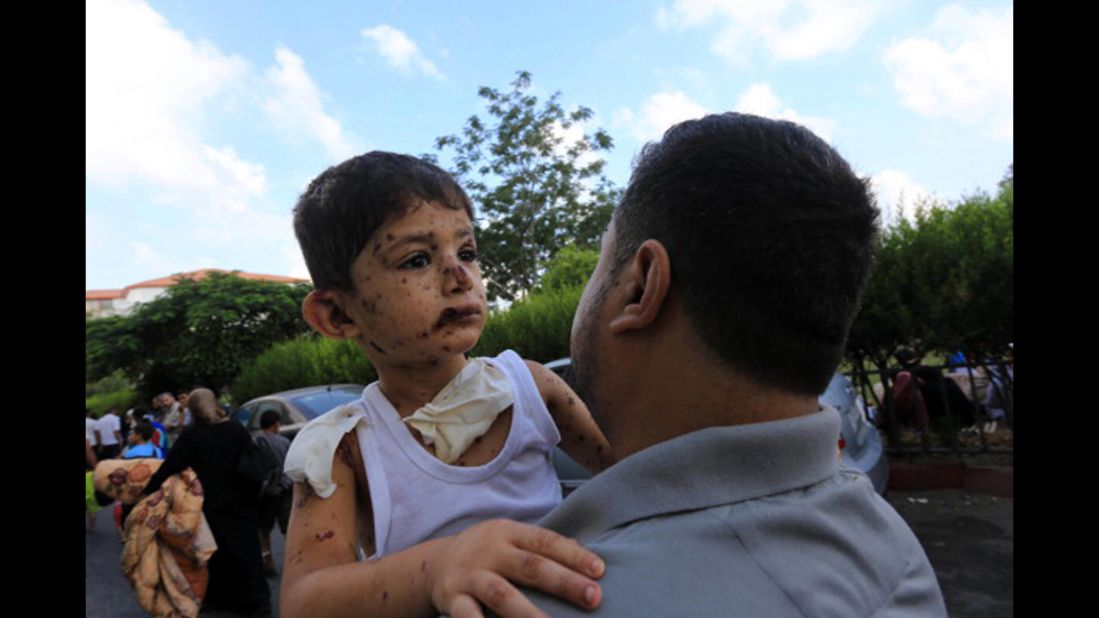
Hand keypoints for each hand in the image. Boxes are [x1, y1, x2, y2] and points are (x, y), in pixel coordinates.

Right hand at [428, 519, 604, 617]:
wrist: (435, 563)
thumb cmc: (487, 553)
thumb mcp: (510, 539)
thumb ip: (541, 547)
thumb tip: (585, 556)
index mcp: (509, 533)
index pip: (546, 541)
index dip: (573, 556)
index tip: (600, 571)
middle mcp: (491, 552)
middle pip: (531, 566)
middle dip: (564, 582)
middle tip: (594, 597)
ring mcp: (471, 576)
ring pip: (501, 594)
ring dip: (528, 614)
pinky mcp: (453, 599)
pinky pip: (467, 616)